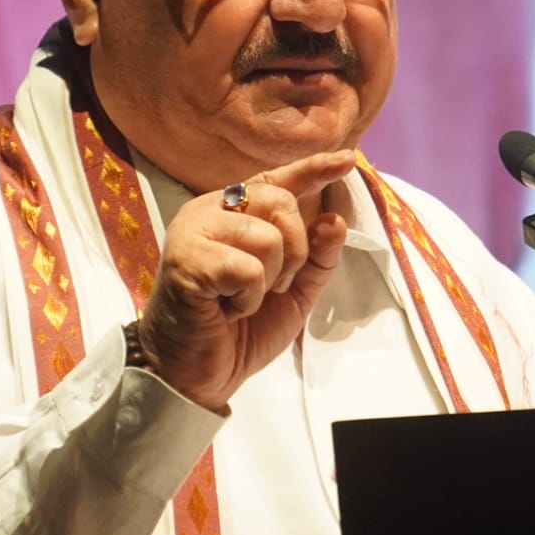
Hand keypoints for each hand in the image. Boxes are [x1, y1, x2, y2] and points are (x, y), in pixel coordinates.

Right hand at [136, 150, 354, 410]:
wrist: (195, 374)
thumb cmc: (238, 330)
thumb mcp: (294, 293)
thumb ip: (317, 257)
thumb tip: (333, 219)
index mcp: (233, 213)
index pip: (277, 180)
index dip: (313, 169)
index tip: (347, 160)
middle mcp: (211, 211)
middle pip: (280, 201)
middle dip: (295, 250)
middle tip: (272, 286)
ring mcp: (194, 231)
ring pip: (268, 236)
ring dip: (269, 281)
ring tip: (242, 300)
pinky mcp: (186, 258)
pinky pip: (247, 268)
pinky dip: (248, 298)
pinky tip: (227, 309)